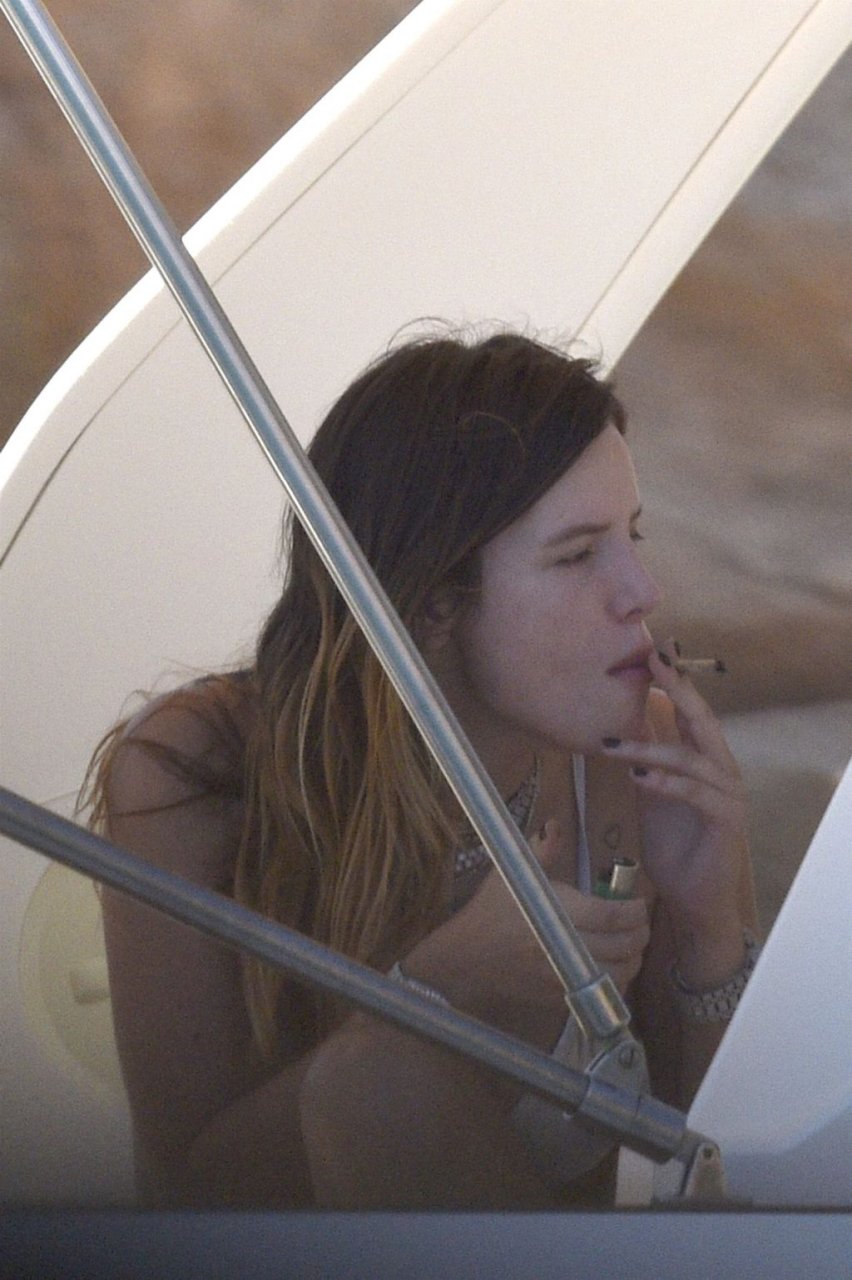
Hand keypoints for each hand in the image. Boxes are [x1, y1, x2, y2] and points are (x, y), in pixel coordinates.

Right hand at [402, 819, 649, 1049]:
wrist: (466, 956)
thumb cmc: (490, 911)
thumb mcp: (513, 873)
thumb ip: (542, 850)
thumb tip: (556, 825)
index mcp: (558, 913)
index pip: (611, 916)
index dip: (634, 910)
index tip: (638, 902)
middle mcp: (565, 947)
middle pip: (622, 946)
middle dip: (640, 933)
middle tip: (641, 922)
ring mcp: (564, 976)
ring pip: (618, 974)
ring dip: (633, 959)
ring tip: (632, 944)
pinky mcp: (560, 997)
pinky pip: (600, 992)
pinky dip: (616, 980)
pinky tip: (613, 966)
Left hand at [601, 644, 752, 981]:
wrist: (694, 899)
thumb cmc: (674, 845)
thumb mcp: (651, 795)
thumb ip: (643, 762)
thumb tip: (613, 728)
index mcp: (705, 759)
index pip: (690, 711)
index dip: (673, 681)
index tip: (653, 651)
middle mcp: (721, 770)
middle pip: (701, 720)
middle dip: (677, 688)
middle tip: (653, 661)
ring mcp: (728, 794)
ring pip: (690, 757)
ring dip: (649, 748)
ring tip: (611, 744)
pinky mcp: (726, 821)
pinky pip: (696, 794)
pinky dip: (666, 783)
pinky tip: (640, 778)